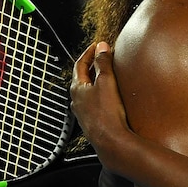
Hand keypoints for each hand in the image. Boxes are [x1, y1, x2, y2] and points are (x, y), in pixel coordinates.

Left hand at [69, 41, 129, 169]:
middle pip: (82, 77)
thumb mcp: (106, 82)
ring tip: (107, 74)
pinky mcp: (91, 121)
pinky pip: (93, 102)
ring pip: (87, 90)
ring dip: (96, 80)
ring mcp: (83, 112)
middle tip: (103, 57)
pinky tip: (110, 96)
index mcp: (77, 88)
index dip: (89, 53)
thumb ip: (103, 62)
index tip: (97, 45)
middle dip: (92, 65)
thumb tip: (101, 46)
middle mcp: (76, 100)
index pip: (80, 64)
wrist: (111, 141)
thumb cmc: (106, 113)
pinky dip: (99, 93)